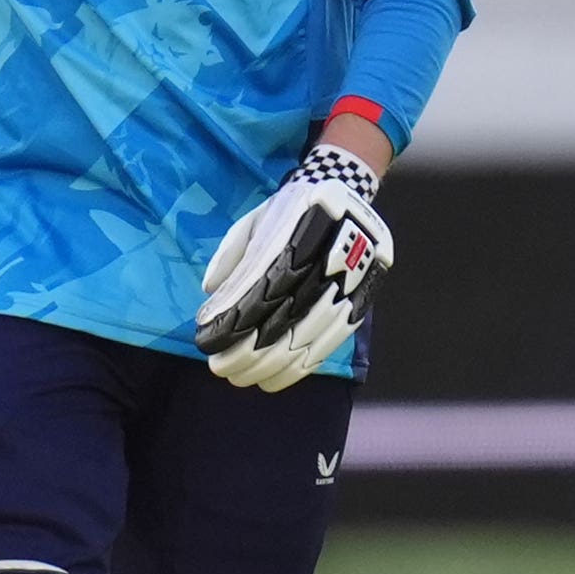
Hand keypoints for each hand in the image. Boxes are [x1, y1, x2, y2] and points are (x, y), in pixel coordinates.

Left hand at [195, 144, 393, 390]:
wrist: (351, 194)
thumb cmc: (293, 209)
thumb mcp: (258, 217)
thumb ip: (232, 251)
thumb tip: (209, 291)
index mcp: (301, 228)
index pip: (263, 284)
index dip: (235, 317)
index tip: (209, 339)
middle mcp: (331, 254)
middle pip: (285, 315)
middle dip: (249, 349)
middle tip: (220, 368)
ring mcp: (353, 279)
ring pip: (309, 335)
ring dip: (272, 364)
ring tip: (244, 378)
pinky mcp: (365, 297)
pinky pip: (332, 341)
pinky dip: (302, 366)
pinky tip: (276, 379)